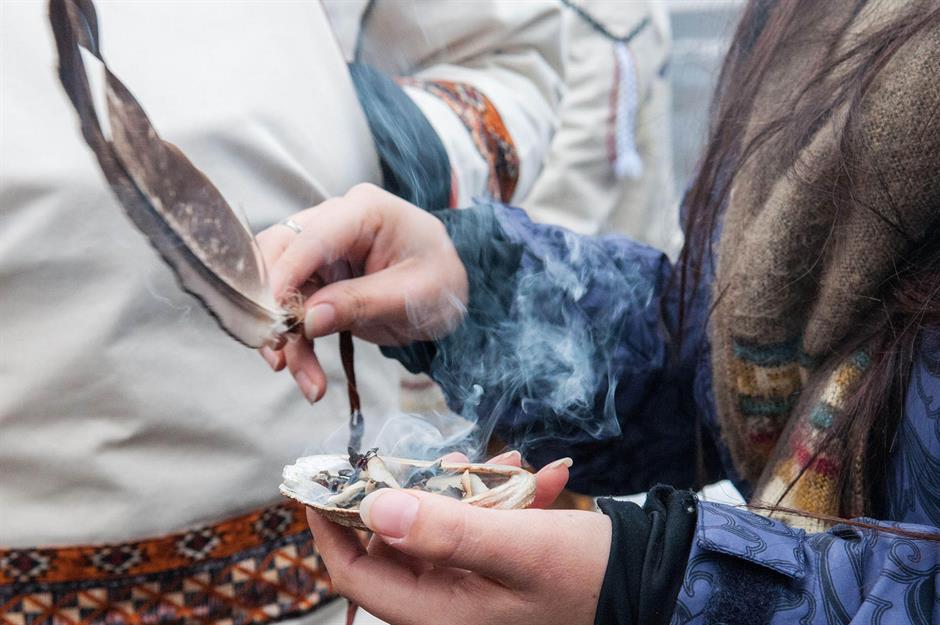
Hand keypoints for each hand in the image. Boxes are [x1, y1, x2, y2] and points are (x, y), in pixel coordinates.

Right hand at [255, 184, 467, 400]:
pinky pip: (292, 312)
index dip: (287, 272)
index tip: (274, 311)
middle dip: (273, 304)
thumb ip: (363, 302)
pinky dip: (296, 345)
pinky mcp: (317, 281)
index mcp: (364, 211)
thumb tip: (309, 319)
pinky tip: (308, 379)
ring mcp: (322, 252)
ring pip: (279, 289)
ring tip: (306, 382)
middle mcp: (334, 223)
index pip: (313, 237)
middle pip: (279, 254)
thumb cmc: (442, 281)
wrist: (451, 294)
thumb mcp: (415, 294)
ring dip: (285, 337)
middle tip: (278, 348)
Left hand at [306, 454, 608, 624]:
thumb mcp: (519, 547)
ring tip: (511, 464)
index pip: (356, 575)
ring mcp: (476, 590)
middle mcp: (450, 606)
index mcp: (441, 613)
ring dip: (470, 490)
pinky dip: (505, 500)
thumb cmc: (589, 575)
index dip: (331, 527)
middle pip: (398, 544)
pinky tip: (547, 479)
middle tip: (443, 459)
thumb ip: (445, 531)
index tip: (320, 481)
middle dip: (416, 494)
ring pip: (442, 528)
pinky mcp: (500, 572)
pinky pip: (483, 528)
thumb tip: (373, 509)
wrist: (655, 583)